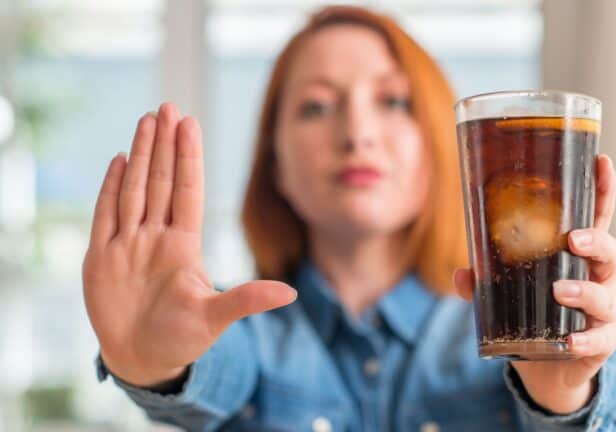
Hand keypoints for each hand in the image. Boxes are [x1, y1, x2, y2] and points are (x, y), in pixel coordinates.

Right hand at [82, 103, 296, 387]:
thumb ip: (247, 300)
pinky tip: (119, 159)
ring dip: (140, 155)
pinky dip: (110, 187)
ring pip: (134, 189)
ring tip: (147, 120)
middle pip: (160, 181)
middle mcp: (156, 237)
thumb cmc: (182, 339)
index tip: (190, 124)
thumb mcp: (215, 318)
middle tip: (168, 106)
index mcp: (184, 245)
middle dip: (163, 144)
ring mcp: (128, 244)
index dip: (188, 157)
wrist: (143, 359)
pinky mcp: (101, 257)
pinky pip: (105, 214)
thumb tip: (292, 295)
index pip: (187, 191)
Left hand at [454, 154, 615, 413]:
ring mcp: (603, 310)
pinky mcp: (601, 342)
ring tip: (560, 289)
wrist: (549, 367)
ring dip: (584, 291)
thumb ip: (484, 281)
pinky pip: (597, 339)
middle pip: (610, 252)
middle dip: (596, 242)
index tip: (601, 161)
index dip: (602, 190)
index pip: (596, 217)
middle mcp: (598, 278)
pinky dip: (583, 339)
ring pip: (604, 295)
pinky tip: (569, 340)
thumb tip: (461, 274)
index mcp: (578, 255)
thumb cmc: (534, 313)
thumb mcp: (506, 291)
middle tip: (574, 239)